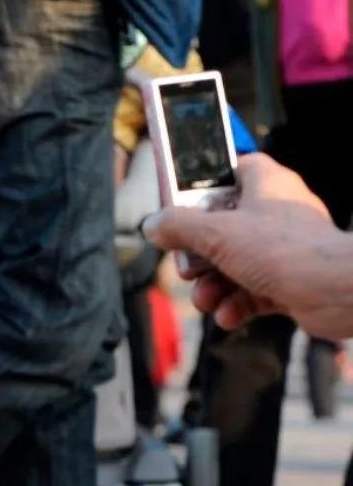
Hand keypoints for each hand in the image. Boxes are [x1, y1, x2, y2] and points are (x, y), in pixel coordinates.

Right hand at [141, 154, 352, 338]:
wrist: (332, 292)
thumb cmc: (283, 250)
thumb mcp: (217, 234)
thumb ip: (179, 227)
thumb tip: (152, 225)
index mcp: (266, 185)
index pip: (233, 171)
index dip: (204, 187)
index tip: (180, 207)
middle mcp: (276, 214)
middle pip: (222, 228)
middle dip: (199, 257)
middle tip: (188, 269)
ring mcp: (282, 250)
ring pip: (233, 265)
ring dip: (212, 287)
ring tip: (205, 300)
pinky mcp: (288, 281)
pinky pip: (250, 292)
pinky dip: (235, 305)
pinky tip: (228, 315)